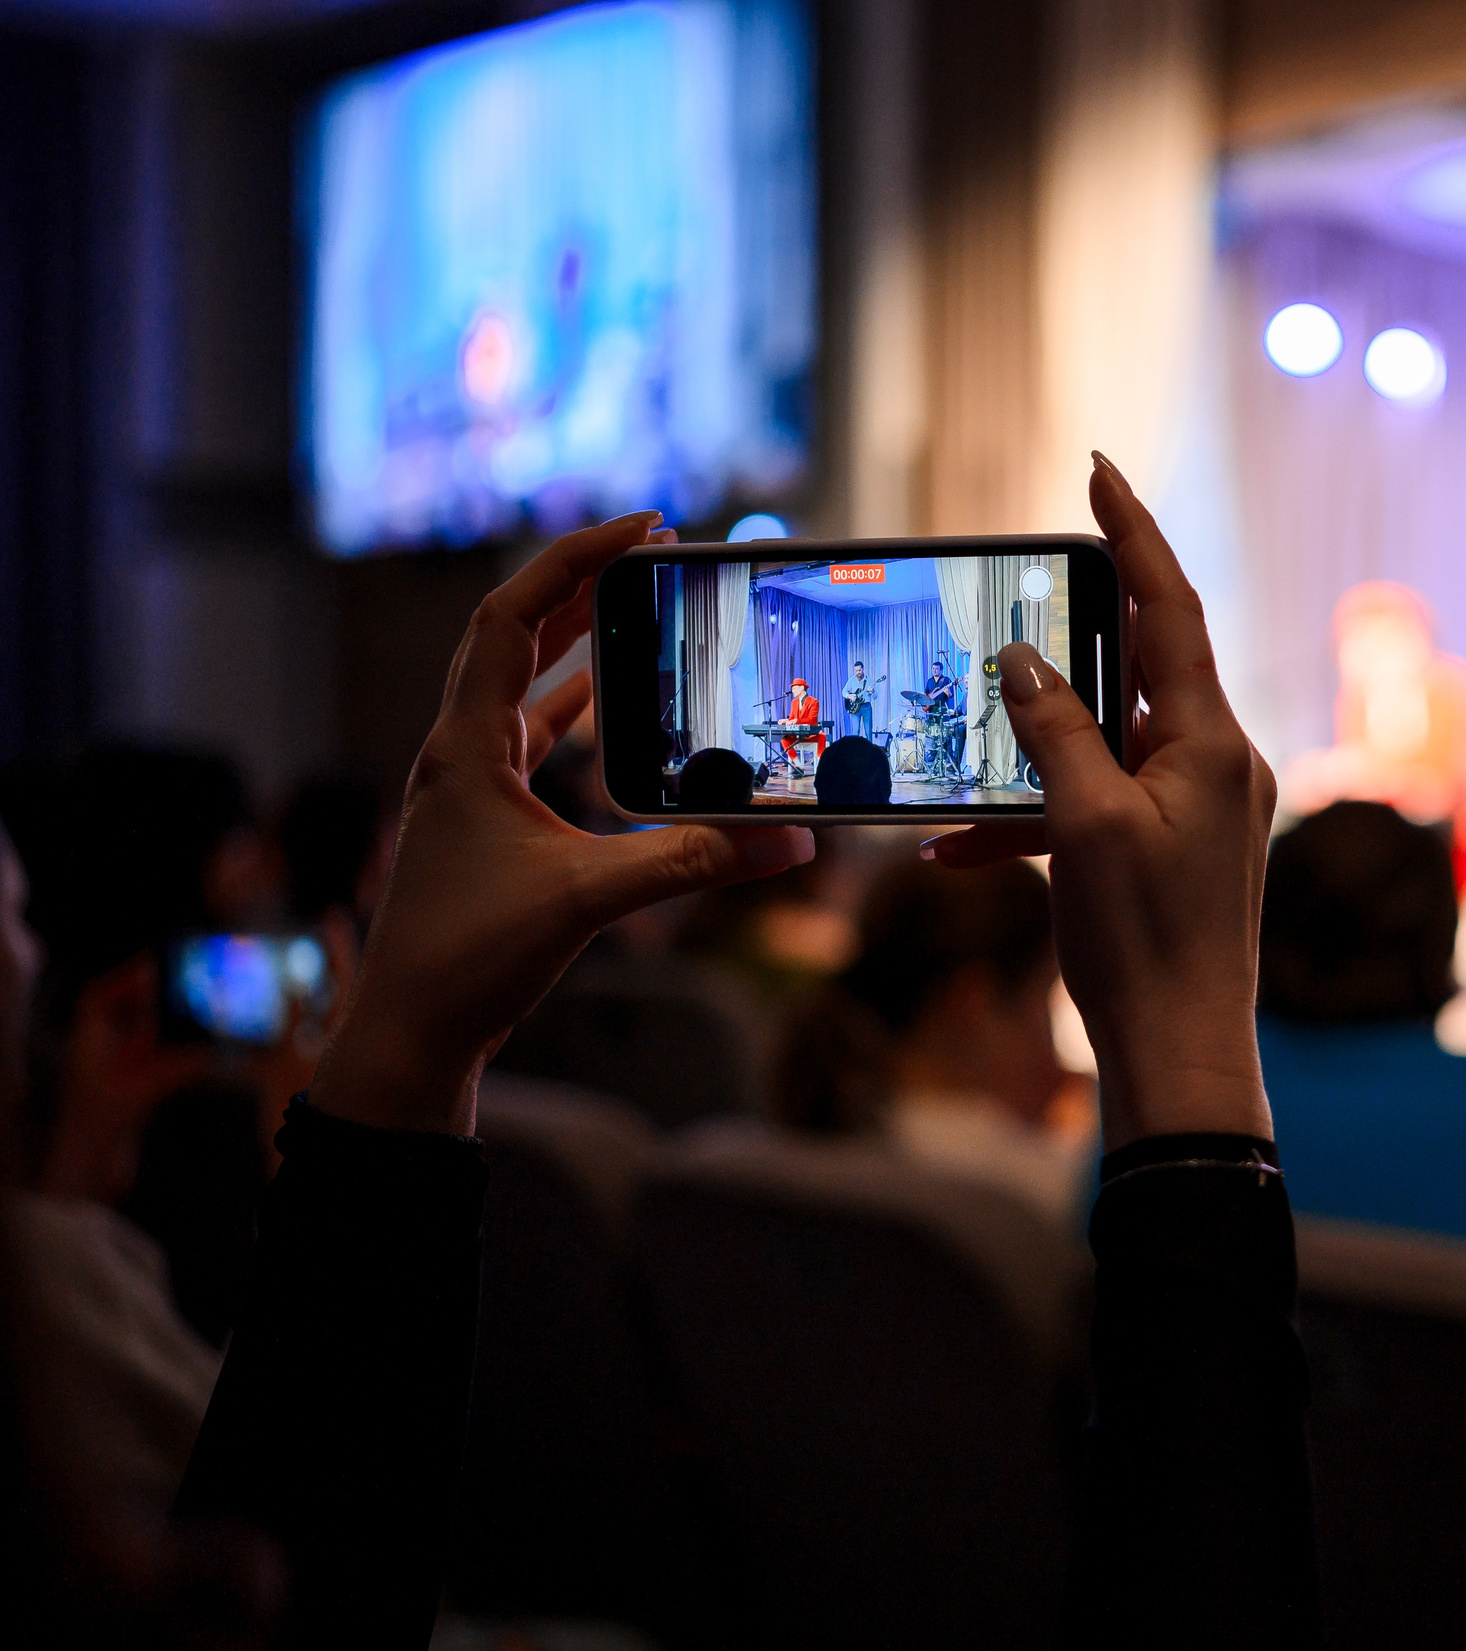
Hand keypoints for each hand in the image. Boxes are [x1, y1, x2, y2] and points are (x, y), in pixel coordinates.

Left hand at [310, 513, 813, 1133]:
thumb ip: (690, 864)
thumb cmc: (466, 962)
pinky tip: (614, 712)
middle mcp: (460, 754)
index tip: (642, 528)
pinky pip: (532, 740)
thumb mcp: (587, 902)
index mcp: (466, 747)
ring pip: (522, 686)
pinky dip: (575, 711)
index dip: (574, 560)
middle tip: (649, 553)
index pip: (513, 617)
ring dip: (576, 641)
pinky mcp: (485, 825)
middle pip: (514, 635)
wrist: (407, 1037)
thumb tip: (788, 840)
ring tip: (636, 609)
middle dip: (581, 585)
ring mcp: (468, 788)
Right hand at [927, 454, 1276, 1148]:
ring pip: (1104, 739)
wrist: (1179, 1059)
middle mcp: (1213, 763)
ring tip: (967, 733)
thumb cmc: (1145, 946)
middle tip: (1021, 583)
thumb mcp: (1087, 827)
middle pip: (1139, 664)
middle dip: (1074, 630)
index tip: (1100, 468)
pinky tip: (958, 849)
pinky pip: (1094, 806)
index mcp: (1210, 741)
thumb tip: (1025, 658)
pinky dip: (1033, 816)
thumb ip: (1056, 732)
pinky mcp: (1166, 852)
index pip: (1171, 608)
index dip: (1135, 534)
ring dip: (1033, 740)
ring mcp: (1193, 809)